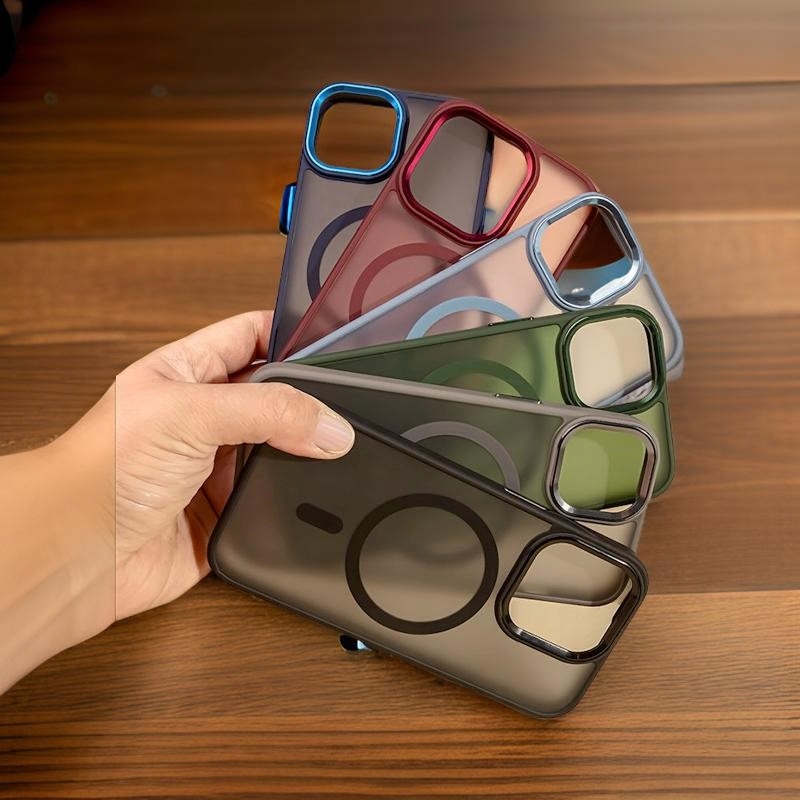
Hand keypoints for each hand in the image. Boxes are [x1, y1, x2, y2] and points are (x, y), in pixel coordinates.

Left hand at [113, 310, 353, 618]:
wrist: (80, 553)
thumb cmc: (102, 469)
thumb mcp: (191, 413)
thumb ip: (269, 410)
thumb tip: (331, 426)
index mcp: (187, 373)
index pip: (250, 336)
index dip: (290, 336)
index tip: (334, 347)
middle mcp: (203, 417)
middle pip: (274, 396)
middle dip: (307, 401)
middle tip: (344, 408)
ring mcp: (215, 466)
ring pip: (280, 450)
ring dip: (303, 454)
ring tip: (333, 451)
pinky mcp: (225, 512)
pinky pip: (274, 500)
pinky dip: (293, 500)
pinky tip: (307, 495)